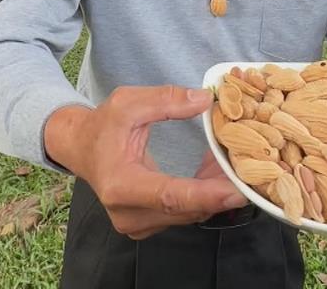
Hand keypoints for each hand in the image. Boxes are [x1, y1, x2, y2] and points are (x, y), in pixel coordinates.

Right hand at [44, 86, 246, 239]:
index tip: (236, 191)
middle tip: (247, 165)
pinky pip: (184, 213)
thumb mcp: (127, 103)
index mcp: (120, 185)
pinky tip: (214, 171)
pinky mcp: (147, 225)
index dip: (206, 195)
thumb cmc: (102, 126)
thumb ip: (166, 100)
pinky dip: (202, 195)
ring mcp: (137, 225)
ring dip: (213, 191)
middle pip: (186, 209)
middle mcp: (128, 214)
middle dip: (219, 189)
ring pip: (189, 213)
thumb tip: (204, 100)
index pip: (170, 196)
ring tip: (230, 162)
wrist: (80, 149)